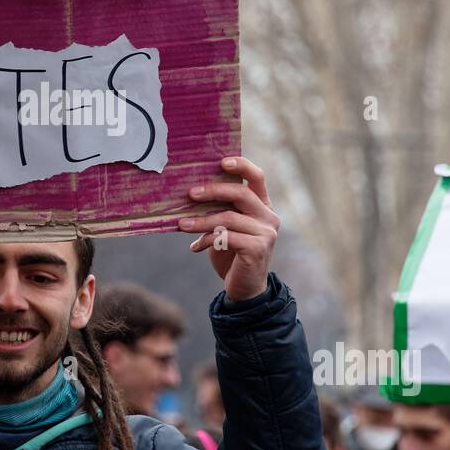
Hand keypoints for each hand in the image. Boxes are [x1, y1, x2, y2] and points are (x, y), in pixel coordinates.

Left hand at [178, 156, 279, 301]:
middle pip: (240, 193)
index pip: (257, 177)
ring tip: (181, 224)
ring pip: (229, 217)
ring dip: (201, 220)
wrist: (244, 288)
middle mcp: (269, 216)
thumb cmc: (231, 253)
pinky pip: (226, 237)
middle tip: (190, 193)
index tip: (220, 161)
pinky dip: (207, 239)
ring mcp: (266, 233)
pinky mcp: (257, 249)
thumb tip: (191, 191)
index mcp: (262, 205)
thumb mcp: (226, 227)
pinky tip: (195, 246)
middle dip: (212, 191)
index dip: (241, 165)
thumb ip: (220, 209)